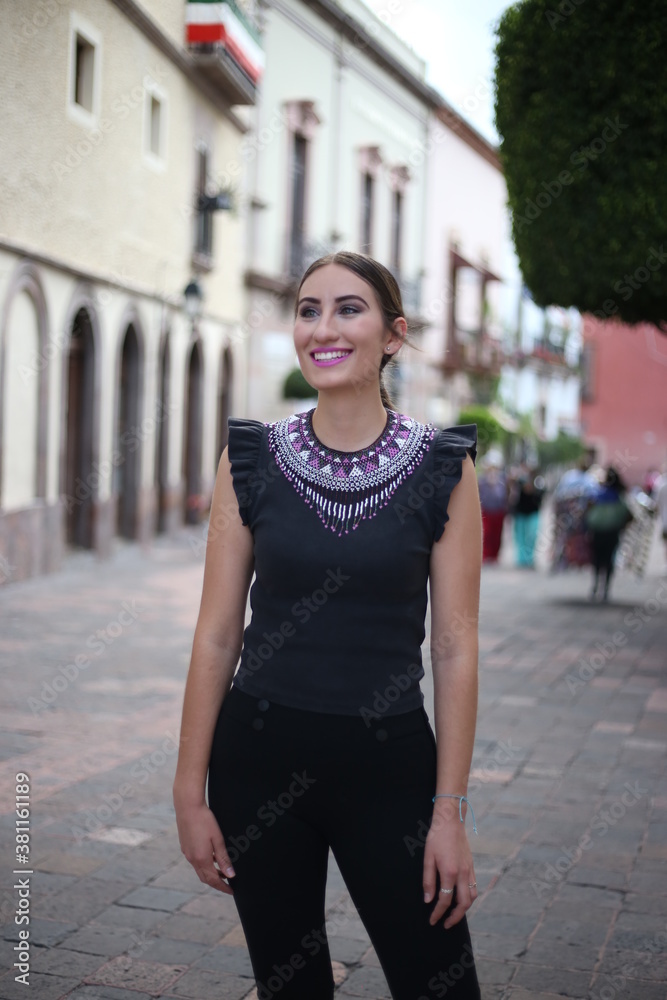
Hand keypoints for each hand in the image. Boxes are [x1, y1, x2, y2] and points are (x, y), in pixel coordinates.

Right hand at [174, 798, 235, 894]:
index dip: (223, 887)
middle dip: (217, 883)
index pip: (213, 880)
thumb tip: (230, 875)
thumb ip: (223, 858)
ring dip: (210, 874)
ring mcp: (187, 853)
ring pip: (200, 870)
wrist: (187, 806)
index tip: (231, 891)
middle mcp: (192, 859)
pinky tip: (211, 858)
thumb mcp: (218, 839)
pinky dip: (204, 865)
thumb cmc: (205, 820)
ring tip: (222, 872)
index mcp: (201, 859)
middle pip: (205, 878)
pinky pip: (195, 861)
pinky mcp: (185, 847)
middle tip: (228, 884)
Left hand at [422, 806, 476, 928]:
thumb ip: (428, 881)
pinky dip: (469, 897)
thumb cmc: (437, 838)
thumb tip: (428, 900)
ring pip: (472, 897)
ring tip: (454, 914)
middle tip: (446, 924)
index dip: (438, 913)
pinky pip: (474, 887)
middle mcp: (463, 874)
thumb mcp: (428, 858)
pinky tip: (460, 898)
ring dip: (464, 908)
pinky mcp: (472, 866)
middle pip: (463, 904)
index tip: (432, 920)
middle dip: (455, 917)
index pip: (445, 900)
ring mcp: (469, 870)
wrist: (451, 821)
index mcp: (450, 873)